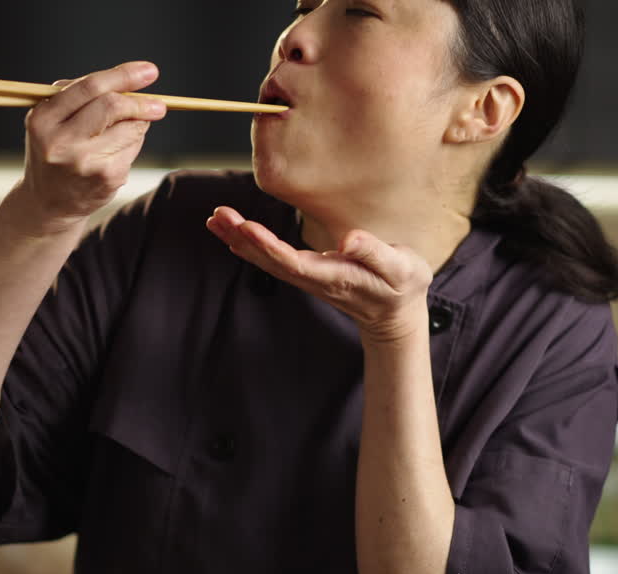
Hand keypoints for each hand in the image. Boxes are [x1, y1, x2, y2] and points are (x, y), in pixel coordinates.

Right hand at [8, 61, 167, 234]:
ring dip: (138, 124)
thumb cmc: (55, 150)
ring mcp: (84, 162)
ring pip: (130, 128)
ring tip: (124, 132)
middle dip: (141, 102)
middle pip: (112, 106)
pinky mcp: (106, 178)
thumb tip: (132, 83)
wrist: (48, 202)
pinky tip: (114, 155)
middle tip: (159, 105)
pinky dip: (132, 145)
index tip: (149, 71)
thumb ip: (82, 97)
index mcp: (43, 119)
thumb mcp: (52, 120)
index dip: (123, 76)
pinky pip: (132, 149)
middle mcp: (61, 141)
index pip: (90, 88)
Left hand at [206, 207, 433, 344]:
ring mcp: (308, 278)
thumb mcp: (400, 268)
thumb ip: (375, 253)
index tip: (245, 228)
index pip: (292, 262)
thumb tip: (348, 238)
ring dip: (239, 240)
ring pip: (267, 260)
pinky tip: (234, 234)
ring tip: (216, 219)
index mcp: (334, 276)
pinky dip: (250, 245)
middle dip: (242, 238)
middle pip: (271, 261)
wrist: (395, 314)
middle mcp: (314, 279)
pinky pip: (273, 259)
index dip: (266, 246)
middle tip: (218, 215)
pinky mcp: (307, 273)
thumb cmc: (402, 286)